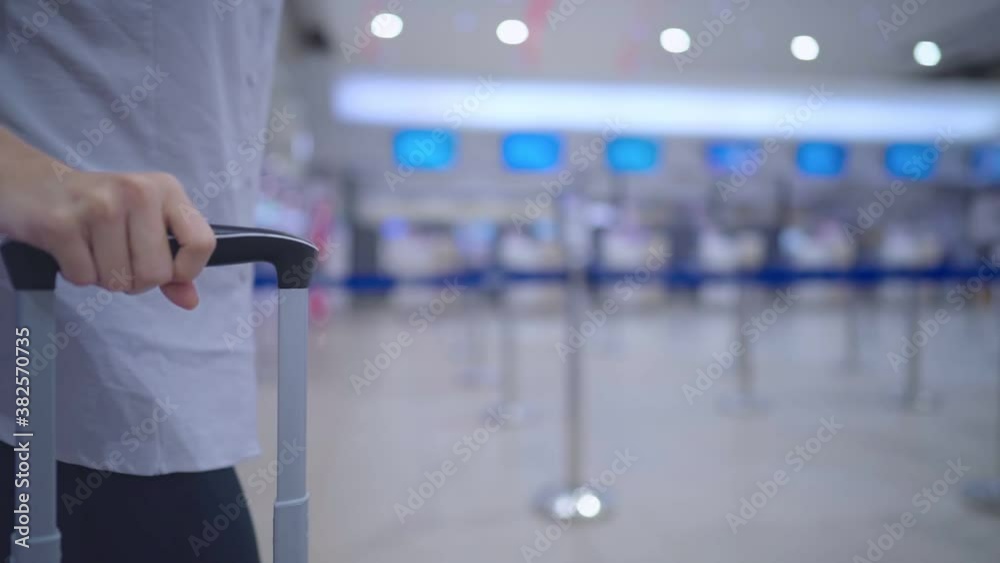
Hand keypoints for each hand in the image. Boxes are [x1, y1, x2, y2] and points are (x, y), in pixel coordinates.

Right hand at [0, 166, 215, 308]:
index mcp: (166, 189)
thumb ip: (172, 264)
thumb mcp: (144, 223)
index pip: (203, 243)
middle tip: (118, 259)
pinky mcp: (62, 224)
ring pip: (119, 280)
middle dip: (136, 281)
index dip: (187, 271)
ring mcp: (100, 206)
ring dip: (104, 277)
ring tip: (93, 250)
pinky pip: (84, 278)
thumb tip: (189, 300)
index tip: (170, 272)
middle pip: (156, 273)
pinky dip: (78, 274)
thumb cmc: (98, 207)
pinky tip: (72, 250)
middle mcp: (137, 192)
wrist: (34, 184)